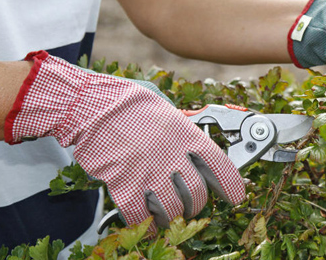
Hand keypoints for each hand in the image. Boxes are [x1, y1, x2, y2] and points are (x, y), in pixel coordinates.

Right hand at [5, 51, 244, 229]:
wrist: (90, 105)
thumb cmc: (126, 100)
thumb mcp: (164, 106)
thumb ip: (181, 125)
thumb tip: (193, 136)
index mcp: (186, 134)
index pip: (220, 166)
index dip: (232, 186)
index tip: (236, 196)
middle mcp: (172, 156)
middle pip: (197, 195)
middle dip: (196, 205)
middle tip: (191, 205)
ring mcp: (149, 172)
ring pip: (172, 210)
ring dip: (173, 218)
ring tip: (169, 216)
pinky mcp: (124, 185)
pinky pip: (140, 216)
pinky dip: (144, 224)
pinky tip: (145, 222)